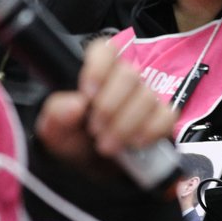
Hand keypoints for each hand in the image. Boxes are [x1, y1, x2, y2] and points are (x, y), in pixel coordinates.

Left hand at [35, 39, 177, 171]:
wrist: (95, 170)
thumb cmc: (75, 142)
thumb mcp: (55, 131)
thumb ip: (56, 114)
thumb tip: (75, 105)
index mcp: (96, 74)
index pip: (105, 50)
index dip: (98, 68)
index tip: (88, 94)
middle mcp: (123, 80)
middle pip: (129, 74)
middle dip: (110, 106)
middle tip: (95, 129)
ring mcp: (147, 97)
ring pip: (147, 97)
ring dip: (126, 125)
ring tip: (108, 145)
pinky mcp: (163, 117)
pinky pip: (166, 116)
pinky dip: (150, 131)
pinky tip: (134, 144)